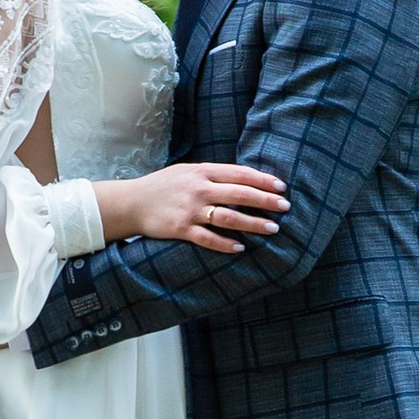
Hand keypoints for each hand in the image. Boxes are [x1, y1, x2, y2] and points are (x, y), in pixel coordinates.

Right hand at [104, 162, 289, 253]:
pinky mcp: (181, 229)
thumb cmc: (164, 186)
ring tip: (272, 229)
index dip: (263, 180)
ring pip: (229, 217)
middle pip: (239, 194)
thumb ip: (214, 175)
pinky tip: (240, 247)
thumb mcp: (188, 172)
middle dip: (265, 201)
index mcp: (203, 171)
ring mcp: (190, 210)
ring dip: (253, 223)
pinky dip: (225, 243)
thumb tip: (245, 179)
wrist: (133, 202)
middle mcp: (199, 189)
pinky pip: (208, 238)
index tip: (281, 188)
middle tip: (285, 208)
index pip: (240, 174)